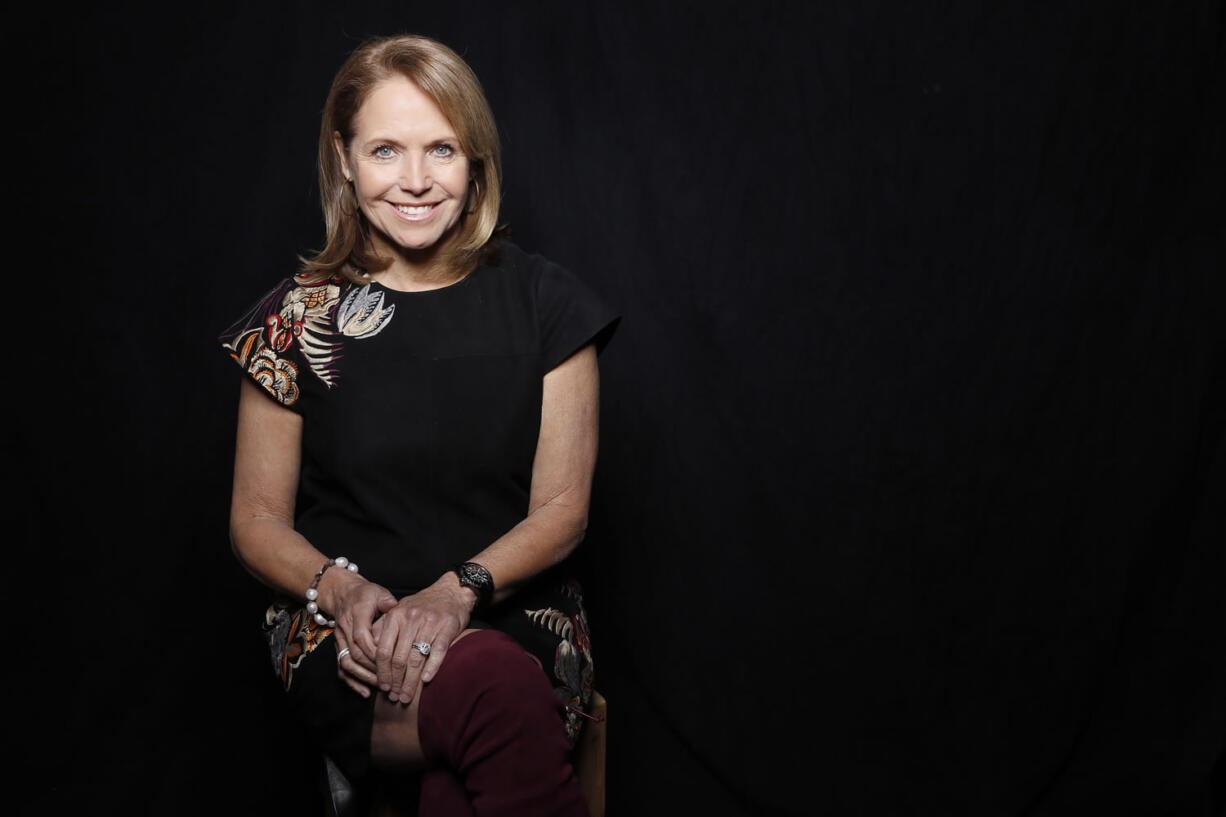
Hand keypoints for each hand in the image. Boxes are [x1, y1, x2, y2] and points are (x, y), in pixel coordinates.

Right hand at [319, 569, 397, 693]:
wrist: (343, 593)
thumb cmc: (366, 594)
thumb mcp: (378, 592)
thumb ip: (386, 601)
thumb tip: (394, 606)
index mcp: (356, 614)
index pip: (362, 637)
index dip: (375, 652)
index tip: (391, 662)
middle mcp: (344, 628)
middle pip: (355, 653)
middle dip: (372, 669)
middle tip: (390, 679)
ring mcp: (339, 639)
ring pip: (346, 662)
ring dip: (363, 677)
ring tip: (380, 686)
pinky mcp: (338, 647)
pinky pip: (341, 667)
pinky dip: (352, 681)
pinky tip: (365, 692)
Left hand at [373, 573, 474, 703]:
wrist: (450, 591)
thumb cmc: (422, 605)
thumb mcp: (399, 611)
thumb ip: (383, 628)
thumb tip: (370, 651)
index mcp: (396, 616)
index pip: (383, 650)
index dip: (381, 672)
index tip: (382, 687)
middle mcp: (411, 619)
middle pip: (399, 658)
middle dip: (395, 682)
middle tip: (394, 697)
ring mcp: (430, 623)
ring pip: (416, 659)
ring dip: (411, 682)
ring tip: (407, 696)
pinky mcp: (448, 627)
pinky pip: (438, 651)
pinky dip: (432, 668)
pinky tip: (426, 681)